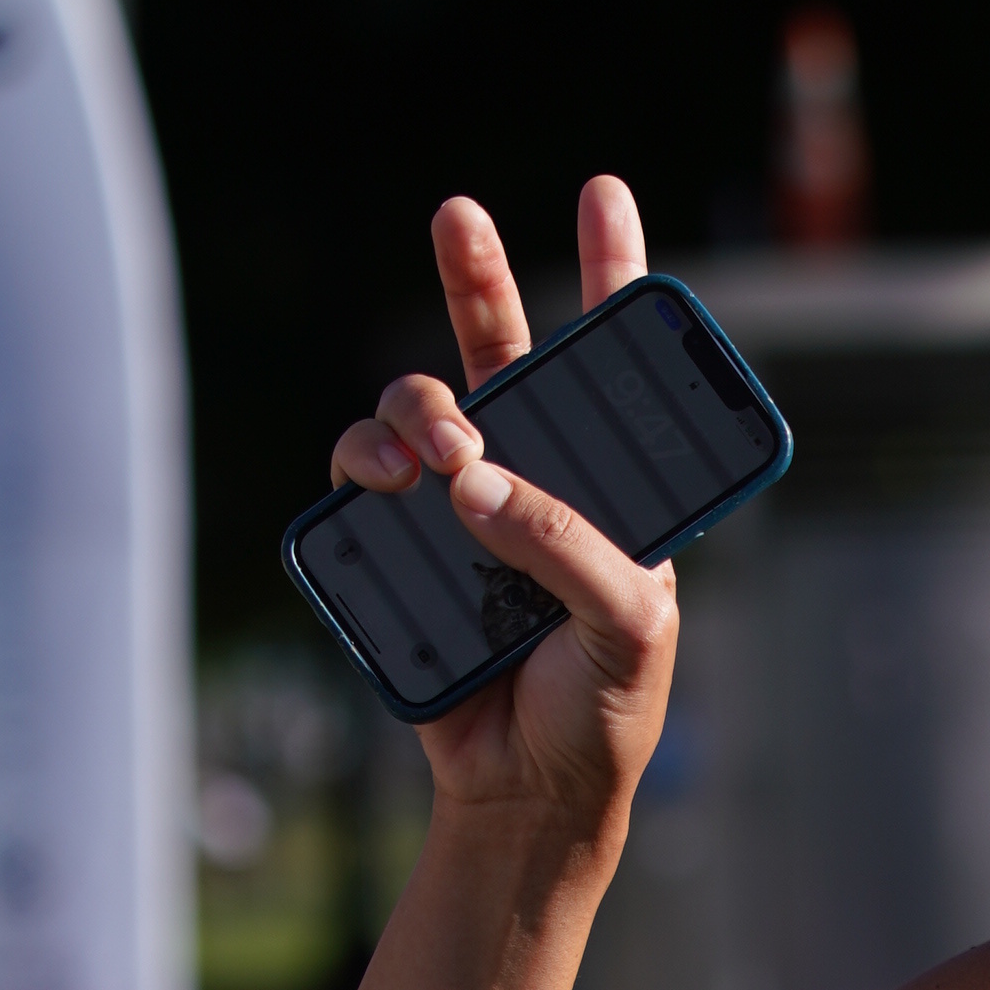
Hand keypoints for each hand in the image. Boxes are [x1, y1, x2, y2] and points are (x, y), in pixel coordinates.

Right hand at [328, 174, 678, 861]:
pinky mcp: (401, 545)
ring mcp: (464, 508)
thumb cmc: (600, 714)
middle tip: (459, 215)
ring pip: (425, 406)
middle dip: (480, 275)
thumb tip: (476, 479)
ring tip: (436, 451)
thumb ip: (567, 547)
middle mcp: (539, 480)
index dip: (615, 279)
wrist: (521, 796)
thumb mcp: (624, 629)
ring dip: (419, 403)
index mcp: (617, 492)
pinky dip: (366, 458)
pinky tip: (387, 480)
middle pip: (505, 353)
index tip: (605, 193)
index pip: (618, 372)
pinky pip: (366, 470)